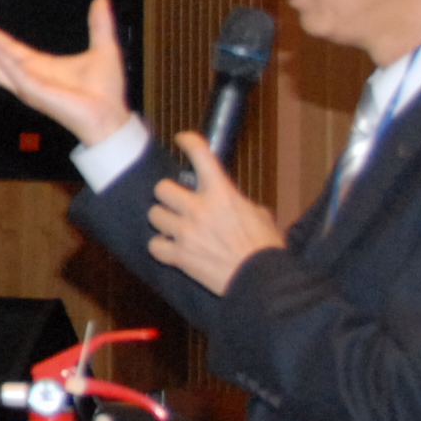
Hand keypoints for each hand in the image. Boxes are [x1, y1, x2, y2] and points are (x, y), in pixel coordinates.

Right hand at [0, 0, 133, 147]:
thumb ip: (99, 25)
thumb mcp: (103, 49)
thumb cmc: (105, 92)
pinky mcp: (36, 93)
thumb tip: (101, 0)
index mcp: (39, 68)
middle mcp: (28, 78)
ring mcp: (28, 87)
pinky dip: (0, 56)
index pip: (8, 50)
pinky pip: (14, 72)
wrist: (112, 116)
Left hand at [147, 133, 284, 296]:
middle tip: (177, 202)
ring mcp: (186, 233)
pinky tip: (170, 248)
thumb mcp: (260, 216)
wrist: (262, 280)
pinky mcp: (179, 256)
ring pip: (154, 215)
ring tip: (173, 227)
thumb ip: (239, 204)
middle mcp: (199, 209)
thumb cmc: (266, 248)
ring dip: (162, 220)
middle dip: (167, 195)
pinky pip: (154, 245)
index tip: (182, 140)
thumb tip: (236, 205)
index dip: (187, 142)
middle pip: (161, 188)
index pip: (200, 154)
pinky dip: (160, 247)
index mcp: (222, 193)